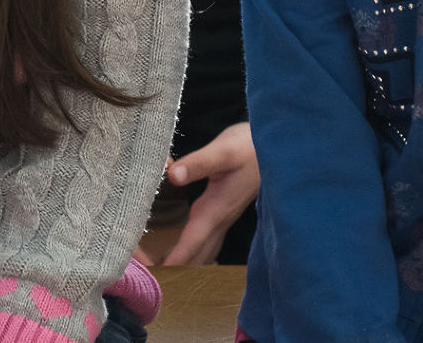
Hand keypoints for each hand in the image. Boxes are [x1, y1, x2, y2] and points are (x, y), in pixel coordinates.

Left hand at [160, 122, 258, 265]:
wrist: (275, 147)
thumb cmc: (248, 148)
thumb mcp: (222, 152)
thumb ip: (197, 164)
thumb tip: (172, 175)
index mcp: (216, 211)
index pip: (191, 244)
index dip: (173, 261)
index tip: (154, 275)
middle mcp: (219, 221)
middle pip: (196, 256)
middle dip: (174, 268)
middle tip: (148, 274)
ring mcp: (223, 219)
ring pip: (203, 251)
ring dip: (184, 261)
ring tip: (160, 269)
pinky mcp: (224, 212)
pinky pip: (207, 242)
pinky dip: (192, 250)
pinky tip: (184, 251)